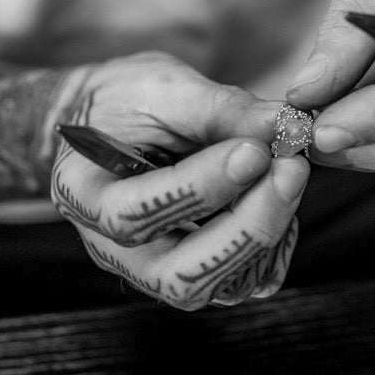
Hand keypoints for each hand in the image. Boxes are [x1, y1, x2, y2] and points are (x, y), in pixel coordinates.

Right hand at [50, 52, 308, 308]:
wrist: (110, 124)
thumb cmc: (127, 101)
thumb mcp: (161, 87)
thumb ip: (217, 108)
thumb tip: (282, 123)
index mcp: (83, 195)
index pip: (136, 213)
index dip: (200, 187)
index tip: (253, 149)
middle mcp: (112, 249)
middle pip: (178, 274)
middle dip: (245, 226)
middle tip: (290, 169)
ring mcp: (153, 268)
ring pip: (213, 287)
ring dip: (264, 234)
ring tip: (291, 173)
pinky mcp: (194, 271)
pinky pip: (239, 284)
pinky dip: (272, 249)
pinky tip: (283, 198)